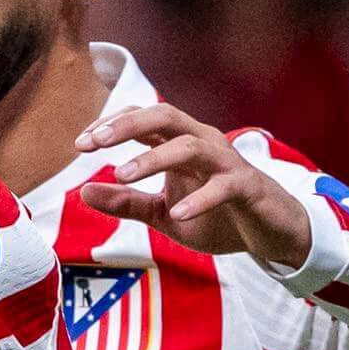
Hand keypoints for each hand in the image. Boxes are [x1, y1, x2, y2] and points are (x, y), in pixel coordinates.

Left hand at [73, 102, 313, 267]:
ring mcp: (226, 163)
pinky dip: (200, 199)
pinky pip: (224, 186)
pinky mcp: (247, 186)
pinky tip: (178, 213)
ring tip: (122, 175)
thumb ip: (126, 203)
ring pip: (189, 146)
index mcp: (180, 144)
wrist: (269, 232)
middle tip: (92, 143)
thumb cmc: (216, 216)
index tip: (79, 144)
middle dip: (126, 126)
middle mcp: (202, 143)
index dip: (111, 126)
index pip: (142, 121)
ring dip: (153, 159)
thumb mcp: (163, 214)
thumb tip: (82, 192)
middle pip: (164, 118)